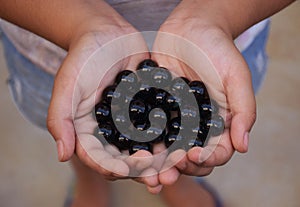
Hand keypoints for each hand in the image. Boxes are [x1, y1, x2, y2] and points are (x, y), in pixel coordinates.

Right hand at [46, 5, 162, 191]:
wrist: (107, 33)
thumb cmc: (83, 58)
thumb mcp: (67, 86)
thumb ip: (60, 119)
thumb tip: (62, 155)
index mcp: (91, 131)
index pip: (101, 158)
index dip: (115, 168)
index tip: (131, 171)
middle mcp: (113, 131)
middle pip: (128, 159)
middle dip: (144, 171)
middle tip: (161, 178)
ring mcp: (134, 121)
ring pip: (148, 146)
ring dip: (163, 160)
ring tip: (177, 168)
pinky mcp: (151, 108)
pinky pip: (163, 125)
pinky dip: (174, 136)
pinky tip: (187, 143)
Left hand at [150, 0, 255, 184]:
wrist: (191, 27)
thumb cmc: (217, 49)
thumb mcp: (236, 76)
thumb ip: (243, 110)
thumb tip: (243, 146)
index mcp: (219, 122)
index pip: (217, 151)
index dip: (207, 158)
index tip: (193, 155)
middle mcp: (197, 125)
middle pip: (191, 156)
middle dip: (180, 168)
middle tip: (167, 174)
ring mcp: (176, 118)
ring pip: (168, 148)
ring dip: (159, 163)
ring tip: (149, 171)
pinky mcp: (156, 108)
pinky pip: (149, 129)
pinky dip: (143, 142)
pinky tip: (133, 150)